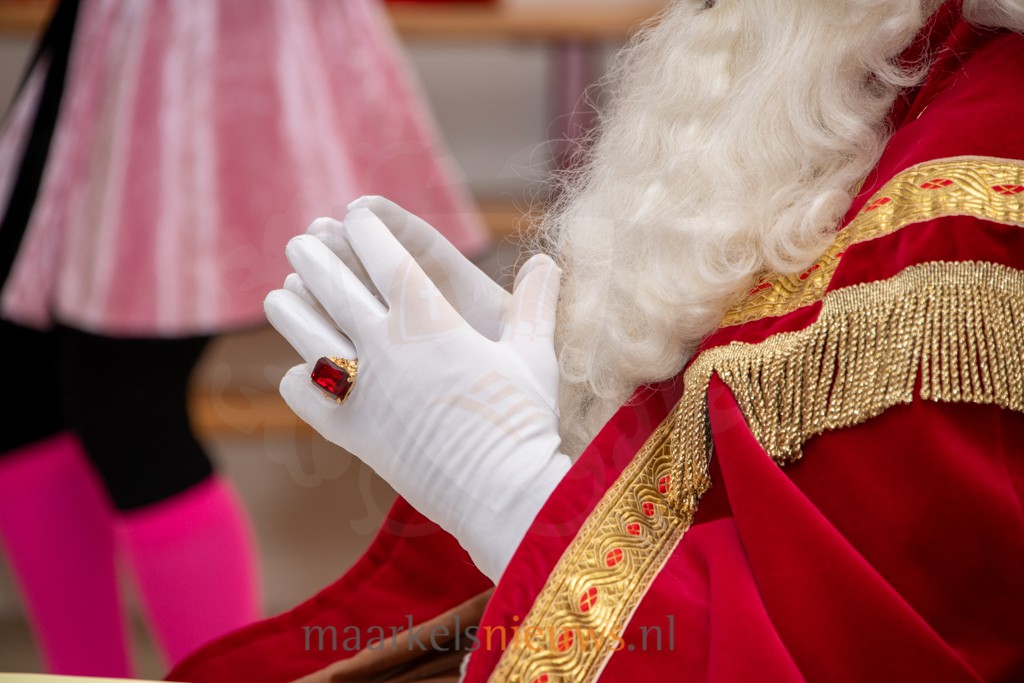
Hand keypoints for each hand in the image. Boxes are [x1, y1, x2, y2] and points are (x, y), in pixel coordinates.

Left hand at [265, 206, 568, 580]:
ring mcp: (362, 389)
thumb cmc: (524, 420)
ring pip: (307, 334)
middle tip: (301, 241)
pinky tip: (301, 371)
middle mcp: (385, 345)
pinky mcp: (351, 432)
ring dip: (289, 308)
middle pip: (333, 285)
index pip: (383, 254)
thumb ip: (535, 303)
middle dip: (314, 256)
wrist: (501, 494)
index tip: (354, 214)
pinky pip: (307, 396)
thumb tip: (548, 260)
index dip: (365, 228)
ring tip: (278, 294)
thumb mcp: (535, 354)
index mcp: (428, 318)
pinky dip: (298, 379)